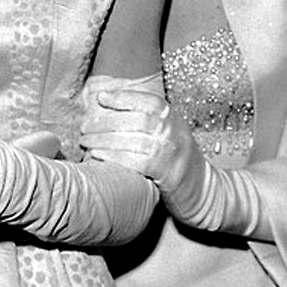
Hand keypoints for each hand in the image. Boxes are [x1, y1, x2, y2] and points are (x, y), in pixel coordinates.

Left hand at [80, 87, 212, 221]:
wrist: (202, 189)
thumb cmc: (176, 158)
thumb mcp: (168, 130)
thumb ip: (147, 117)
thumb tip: (109, 105)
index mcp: (172, 115)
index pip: (146, 100)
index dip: (121, 97)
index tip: (100, 98)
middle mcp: (173, 130)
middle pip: (135, 119)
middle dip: (105, 121)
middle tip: (84, 126)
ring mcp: (171, 151)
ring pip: (132, 140)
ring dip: (103, 140)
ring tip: (86, 141)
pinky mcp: (167, 173)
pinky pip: (135, 161)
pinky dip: (114, 157)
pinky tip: (98, 156)